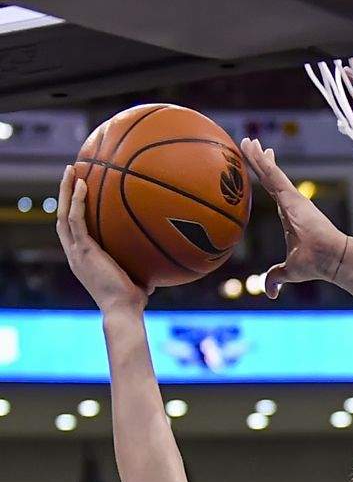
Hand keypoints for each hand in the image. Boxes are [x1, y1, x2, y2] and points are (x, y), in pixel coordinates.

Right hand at [56, 166, 151, 316]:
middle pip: (62, 216)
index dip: (72, 210)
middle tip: (71, 173)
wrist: (124, 312)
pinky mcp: (83, 250)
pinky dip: (76, 201)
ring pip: (63, 213)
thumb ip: (142, 266)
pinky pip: (75, 219)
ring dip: (65, 190)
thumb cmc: (133, 302)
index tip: (78, 193)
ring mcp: (76, 252)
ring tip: (71, 169)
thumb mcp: (137, 278)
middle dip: (64, 193)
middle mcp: (75, 254)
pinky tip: (82, 184)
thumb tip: (161, 262)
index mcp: (83, 259)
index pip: (72, 230)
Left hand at [240, 138, 349, 295]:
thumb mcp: (289, 271)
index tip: (264, 164)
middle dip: (262, 160)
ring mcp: (292, 198)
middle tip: (253, 144)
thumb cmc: (316, 264)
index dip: (268, 177)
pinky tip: (252, 148)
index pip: (276, 192)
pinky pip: (272, 174)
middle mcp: (292, 203)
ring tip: (247, 141)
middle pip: (272, 178)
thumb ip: (276, 277)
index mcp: (290, 215)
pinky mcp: (292, 197)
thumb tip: (270, 292)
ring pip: (270, 172)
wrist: (332, 259)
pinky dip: (261, 161)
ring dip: (258, 156)